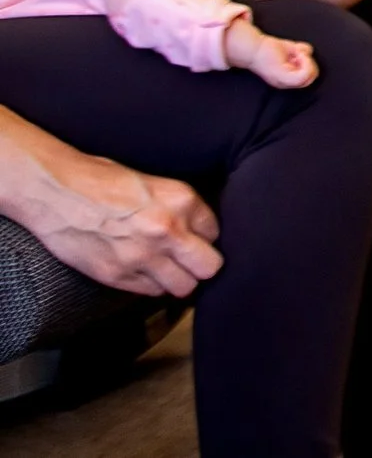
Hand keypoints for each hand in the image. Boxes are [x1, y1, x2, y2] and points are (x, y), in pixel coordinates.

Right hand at [26, 153, 221, 297]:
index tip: (194, 237)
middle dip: (202, 265)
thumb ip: (178, 207)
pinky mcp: (117, 275)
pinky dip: (151, 285)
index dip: (204, 237)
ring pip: (183, 287)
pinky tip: (142, 271)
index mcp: (181, 200)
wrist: (55, 191)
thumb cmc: (100, 180)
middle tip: (189, 260)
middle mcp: (168, 230)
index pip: (216, 232)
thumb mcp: (153, 182)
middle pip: (209, 267)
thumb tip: (195, 227)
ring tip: (167, 269)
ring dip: (178, 280)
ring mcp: (142, 256)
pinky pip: (151, 292)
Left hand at [224, 20, 317, 88]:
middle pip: (310, 80)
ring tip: (296, 53)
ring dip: (308, 62)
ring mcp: (284, 82)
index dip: (309, 65)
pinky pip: (303, 75)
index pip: (308, 79)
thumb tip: (308, 52)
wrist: (253, 48)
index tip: (300, 54)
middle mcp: (284, 83)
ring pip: (308, 78)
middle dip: (310, 64)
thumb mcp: (289, 50)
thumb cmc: (268, 48)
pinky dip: (306, 63)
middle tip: (299, 53)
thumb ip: (300, 52)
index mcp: (285, 79)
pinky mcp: (282, 77)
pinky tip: (297, 53)